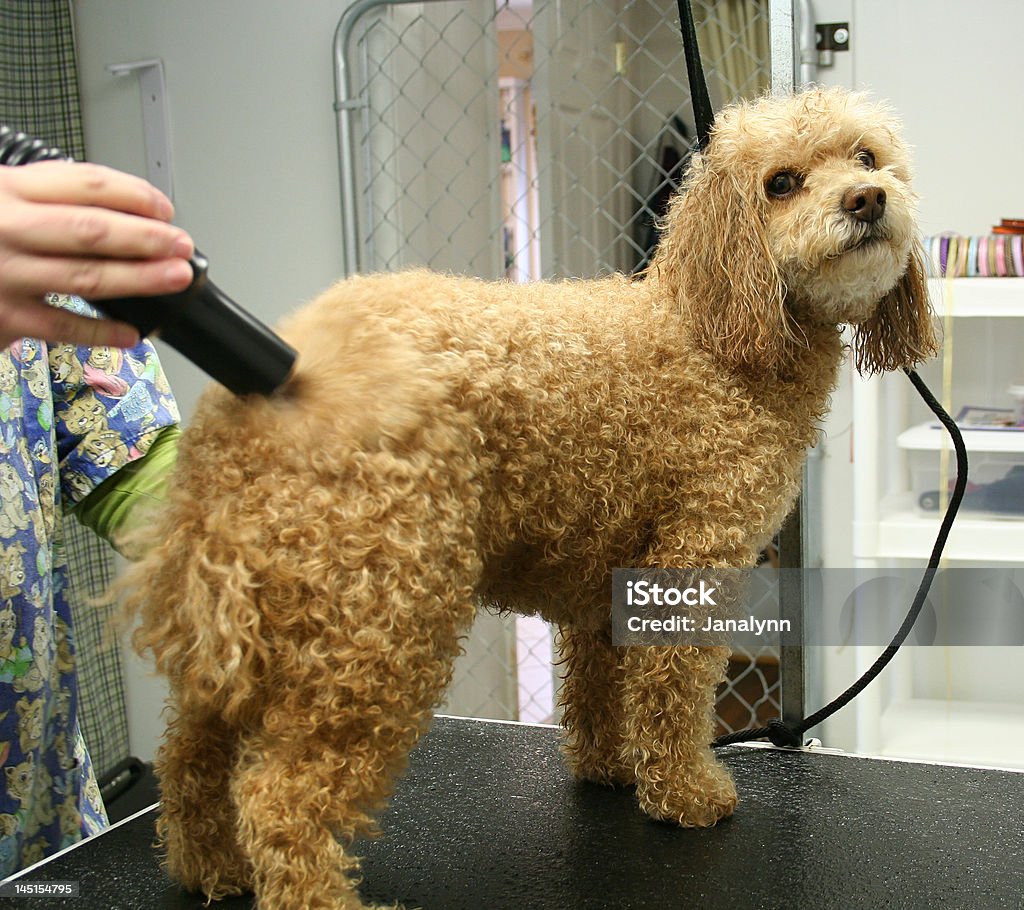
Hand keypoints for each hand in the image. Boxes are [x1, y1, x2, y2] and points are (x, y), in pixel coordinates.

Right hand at [0, 160, 194, 348]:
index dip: (134, 195)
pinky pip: (63, 328)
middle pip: (91, 230)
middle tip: (181, 245)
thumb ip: (47, 197)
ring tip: (174, 277)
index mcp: (7, 189)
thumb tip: (124, 210)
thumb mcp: (0, 196)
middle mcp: (7, 228)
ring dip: (139, 279)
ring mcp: (5, 274)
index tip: (165, 208)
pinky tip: (132, 333)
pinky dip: (103, 332)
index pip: (84, 184)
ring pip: (86, 277)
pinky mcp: (4, 316)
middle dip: (146, 238)